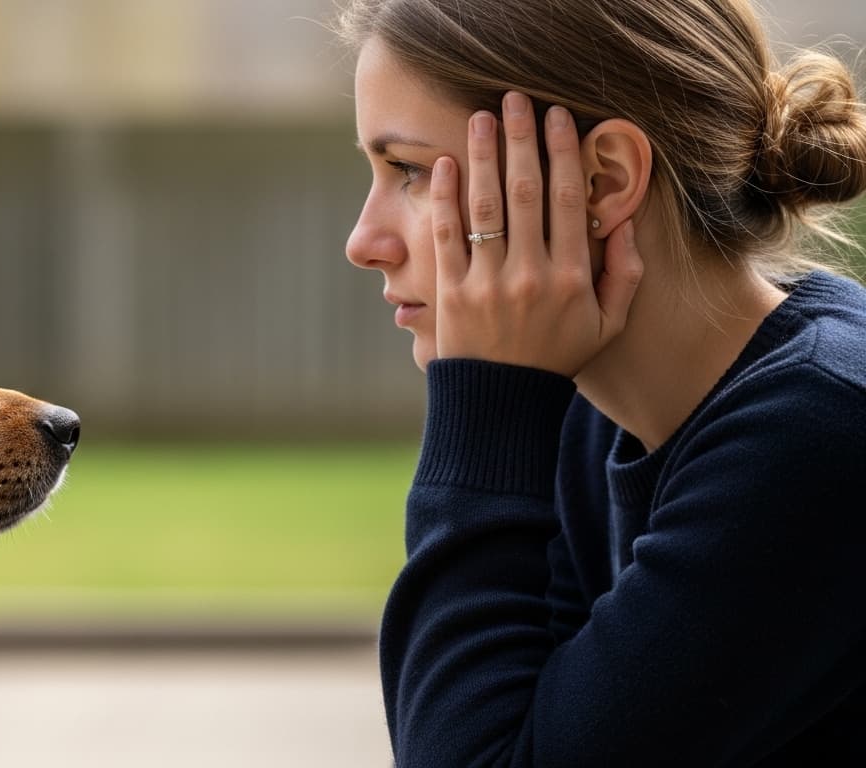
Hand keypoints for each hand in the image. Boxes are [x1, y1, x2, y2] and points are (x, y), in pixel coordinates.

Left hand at [430, 91, 642, 377]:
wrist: (501, 401)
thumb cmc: (556, 357)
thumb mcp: (608, 325)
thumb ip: (625, 276)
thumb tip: (627, 223)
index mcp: (573, 278)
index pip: (567, 200)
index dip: (562, 153)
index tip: (557, 117)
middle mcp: (531, 275)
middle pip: (525, 192)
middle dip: (521, 139)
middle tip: (514, 100)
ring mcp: (488, 283)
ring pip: (486, 207)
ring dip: (483, 156)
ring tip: (480, 118)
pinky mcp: (452, 292)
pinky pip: (448, 235)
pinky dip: (446, 197)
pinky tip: (446, 164)